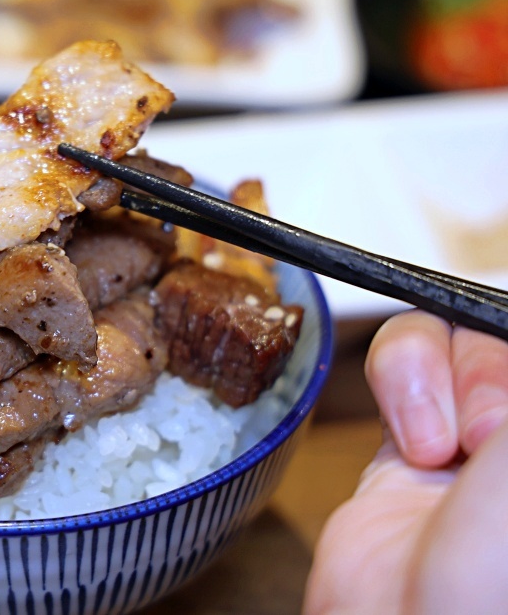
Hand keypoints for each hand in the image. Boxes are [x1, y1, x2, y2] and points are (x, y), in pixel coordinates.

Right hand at [305, 310, 507, 612]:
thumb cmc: (500, 578)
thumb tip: (503, 319)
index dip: (505, 337)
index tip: (496, 410)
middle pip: (499, 335)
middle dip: (488, 378)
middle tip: (488, 442)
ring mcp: (477, 438)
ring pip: (455, 338)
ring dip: (437, 379)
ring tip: (440, 448)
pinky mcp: (410, 438)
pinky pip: (405, 363)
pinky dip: (399, 381)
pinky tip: (412, 444)